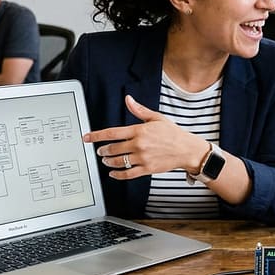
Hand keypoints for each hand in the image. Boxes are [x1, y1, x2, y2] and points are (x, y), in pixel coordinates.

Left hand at [83, 95, 205, 179]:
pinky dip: (117, 175)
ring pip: (118, 161)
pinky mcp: (146, 169)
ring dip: (108, 162)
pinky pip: (127, 174)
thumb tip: (128, 99)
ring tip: (105, 161)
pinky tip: (113, 173)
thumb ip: (139, 110)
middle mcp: (139, 144)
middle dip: (102, 151)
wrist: (187, 150)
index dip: (96, 136)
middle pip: (112, 149)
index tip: (87, 137)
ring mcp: (142, 158)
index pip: (112, 133)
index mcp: (139, 130)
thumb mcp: (156, 118)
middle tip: (99, 151)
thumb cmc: (173, 134)